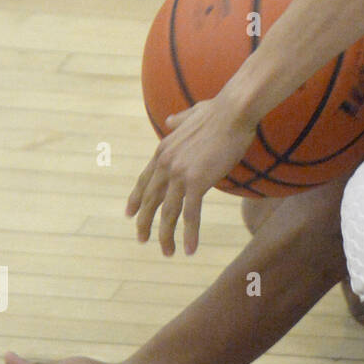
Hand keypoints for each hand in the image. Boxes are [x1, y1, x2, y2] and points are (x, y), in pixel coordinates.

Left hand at [127, 96, 255, 255]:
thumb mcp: (191, 114)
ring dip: (166, 235)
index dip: (136, 198)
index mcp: (163, 150)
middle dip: (144, 222)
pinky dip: (189, 234)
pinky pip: (191, 215)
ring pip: (168, 212)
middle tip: (142, 239)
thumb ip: (178, 120)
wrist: (233, 112)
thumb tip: (170, 119)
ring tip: (167, 252)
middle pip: (151, 200)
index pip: (145, 180)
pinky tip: (189, 250)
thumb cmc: (218, 110)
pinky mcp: (197, 182)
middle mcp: (166, 164)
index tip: (130, 213)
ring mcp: (179, 174)